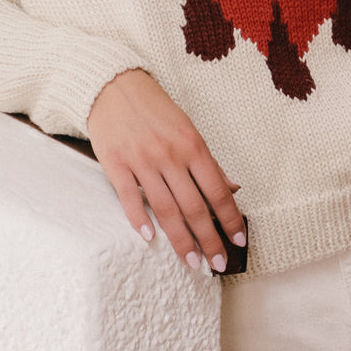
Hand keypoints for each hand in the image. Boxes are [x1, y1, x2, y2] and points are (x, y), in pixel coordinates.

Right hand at [87, 69, 245, 272]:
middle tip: (217, 265)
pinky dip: (141, 220)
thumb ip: (209, 162)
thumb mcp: (188, 129)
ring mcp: (142, 160)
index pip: (217, 190)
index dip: (230, 218)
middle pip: (194, 206)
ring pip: (165, 208)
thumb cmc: (154, 109)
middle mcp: (170, 154)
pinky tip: (151, 238)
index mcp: (192, 145)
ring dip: (181, 240)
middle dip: (209, 239)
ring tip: (192, 262)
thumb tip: (233, 187)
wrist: (113, 86)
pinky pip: (130, 198)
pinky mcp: (115, 163)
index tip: (238, 241)